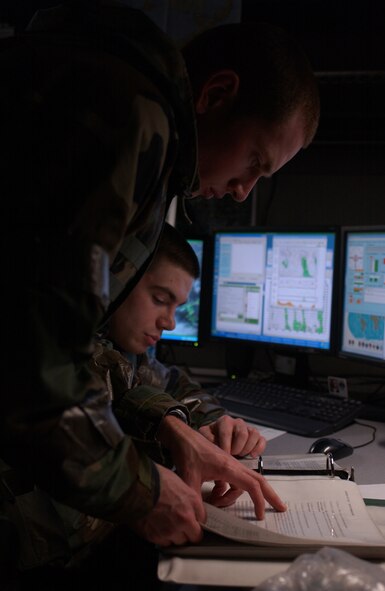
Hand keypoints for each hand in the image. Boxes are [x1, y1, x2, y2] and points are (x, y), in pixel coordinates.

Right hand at [133, 463, 205, 546]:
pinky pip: (164, 543)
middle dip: (187, 531)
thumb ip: (187, 499)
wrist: (135, 485)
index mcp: (192, 502)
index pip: (202, 520)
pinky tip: (155, 525)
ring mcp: (170, 530)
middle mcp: (184, 518)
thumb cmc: (153, 478)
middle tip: (178, 524)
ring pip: (178, 542)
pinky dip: (161, 537)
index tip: (193, 521)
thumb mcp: (178, 482)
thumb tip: (188, 506)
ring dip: (174, 535)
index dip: (196, 520)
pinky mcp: (156, 537)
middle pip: (192, 536)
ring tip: (164, 523)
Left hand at [157, 416, 285, 519]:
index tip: (260, 516)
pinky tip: (215, 494)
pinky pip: (234, 479)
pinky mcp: (224, 463)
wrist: (182, 436)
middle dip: (270, 495)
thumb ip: (196, 501)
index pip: (251, 485)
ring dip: (235, 496)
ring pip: (244, 481)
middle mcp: (233, 464)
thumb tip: (202, 520)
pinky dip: (228, 490)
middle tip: (281, 508)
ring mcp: (229, 463)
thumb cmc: (187, 454)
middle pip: (258, 480)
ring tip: (218, 503)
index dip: (258, 501)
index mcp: (228, 467)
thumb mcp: (188, 479)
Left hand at [198, 415, 265, 456]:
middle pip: (242, 433)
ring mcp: (247, 428)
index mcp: (224, 421)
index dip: (226, 445)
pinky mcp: (255, 437)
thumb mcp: (205, 438)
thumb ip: (207, 441)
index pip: (227, 431)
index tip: (224, 455)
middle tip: (232, 456)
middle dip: (237, 448)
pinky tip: (252, 455)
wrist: (217, 441)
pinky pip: (262, 440)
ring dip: (247, 448)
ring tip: (240, 455)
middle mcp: (237, 423)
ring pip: (253, 434)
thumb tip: (214, 450)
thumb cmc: (211, 440)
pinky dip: (258, 449)